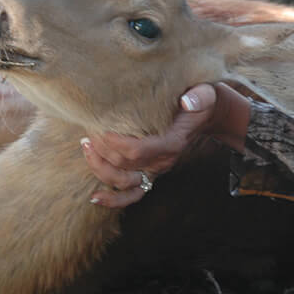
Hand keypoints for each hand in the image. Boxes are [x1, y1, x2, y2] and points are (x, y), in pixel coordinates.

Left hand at [82, 84, 249, 207]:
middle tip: (88, 131)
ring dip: (100, 169)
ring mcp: (155, 170)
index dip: (115, 143)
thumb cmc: (201, 99)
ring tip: (86, 147)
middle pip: (124, 166)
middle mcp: (163, 161)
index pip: (139, 150)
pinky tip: (95, 197)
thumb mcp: (205, 94)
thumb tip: (187, 102)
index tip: (100, 129)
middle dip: (102, 151)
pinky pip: (131, 195)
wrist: (208, 114)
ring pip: (123, 182)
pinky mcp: (150, 172)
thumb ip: (199, 98)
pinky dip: (113, 200)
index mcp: (172, 143)